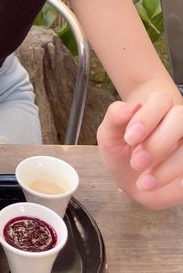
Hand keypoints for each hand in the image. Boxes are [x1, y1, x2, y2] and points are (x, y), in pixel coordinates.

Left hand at [97, 94, 182, 208]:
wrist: (132, 182)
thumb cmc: (122, 152)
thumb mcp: (109, 136)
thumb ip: (115, 117)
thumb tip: (131, 107)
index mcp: (157, 109)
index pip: (161, 99)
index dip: (147, 118)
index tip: (129, 139)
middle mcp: (178, 124)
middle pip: (181, 118)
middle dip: (158, 142)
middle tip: (136, 162)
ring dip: (168, 166)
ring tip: (143, 182)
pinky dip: (180, 176)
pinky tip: (166, 185)